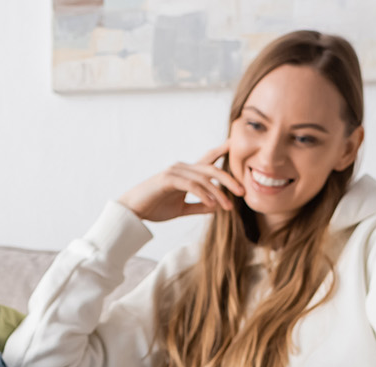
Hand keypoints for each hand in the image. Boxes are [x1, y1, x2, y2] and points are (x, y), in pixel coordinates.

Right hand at [117, 142, 245, 221]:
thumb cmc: (155, 207)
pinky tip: (212, 204)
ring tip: (228, 206)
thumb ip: (199, 206)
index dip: (222, 151)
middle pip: (211, 169)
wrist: (132, 211)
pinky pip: (191, 185)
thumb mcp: (182, 208)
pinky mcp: (167, 179)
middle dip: (229, 179)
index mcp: (187, 172)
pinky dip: (203, 194)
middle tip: (243, 191)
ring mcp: (174, 171)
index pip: (208, 160)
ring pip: (203, 178)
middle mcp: (182, 168)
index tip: (236, 146)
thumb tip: (217, 207)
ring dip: (218, 193)